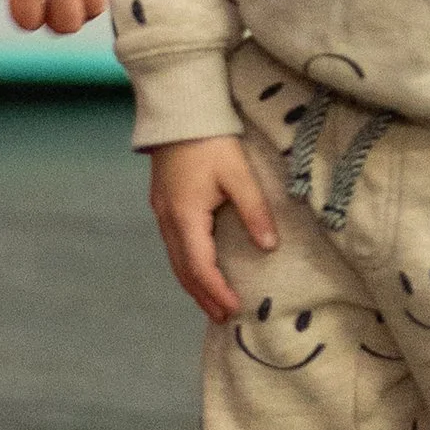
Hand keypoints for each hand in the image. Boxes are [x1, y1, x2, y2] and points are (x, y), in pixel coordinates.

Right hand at [148, 133, 278, 322]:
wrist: (179, 111)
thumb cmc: (210, 140)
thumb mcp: (239, 175)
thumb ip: (254, 212)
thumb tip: (268, 247)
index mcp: (186, 216)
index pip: (200, 266)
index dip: (216, 290)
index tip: (234, 309)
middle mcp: (168, 219)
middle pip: (182, 269)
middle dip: (203, 295)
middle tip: (223, 317)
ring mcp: (161, 212)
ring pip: (175, 259)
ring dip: (193, 283)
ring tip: (212, 302)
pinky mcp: (162, 204)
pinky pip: (173, 245)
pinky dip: (186, 265)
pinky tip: (199, 269)